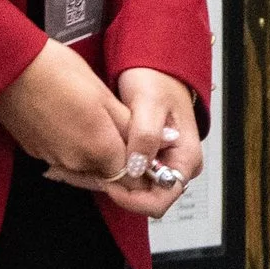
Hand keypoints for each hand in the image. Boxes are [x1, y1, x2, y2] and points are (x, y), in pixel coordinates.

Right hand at [0, 39, 131, 180]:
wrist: (11, 67)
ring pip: (83, 164)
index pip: (129, 174)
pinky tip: (68, 120)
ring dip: (92, 150)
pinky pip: (62, 157)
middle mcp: (76, 163)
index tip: (137, 145)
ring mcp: (53, 159)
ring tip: (89, 117)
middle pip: (105, 171)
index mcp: (99, 149)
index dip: (136, 162)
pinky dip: (70, 145)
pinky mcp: (35, 152)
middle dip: (114, 155)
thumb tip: (154, 143)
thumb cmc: (59, 72)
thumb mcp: (104, 94)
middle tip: (115, 125)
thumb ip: (128, 126)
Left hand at [96, 67, 205, 224]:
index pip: (162, 199)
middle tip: (89, 173)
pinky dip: (108, 171)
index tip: (110, 183)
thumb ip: (145, 136)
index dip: (134, 198)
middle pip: (146, 198)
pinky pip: (128, 176)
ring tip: (83, 165)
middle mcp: (177, 166)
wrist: (153, 69)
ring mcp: (162, 165)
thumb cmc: (157, 79)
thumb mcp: (150, 102)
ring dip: (108, 181)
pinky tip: (91, 160)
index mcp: (186, 157)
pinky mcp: (147, 160)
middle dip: (116, 190)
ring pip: (134, 189)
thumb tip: (137, 167)